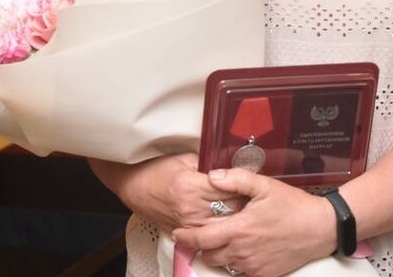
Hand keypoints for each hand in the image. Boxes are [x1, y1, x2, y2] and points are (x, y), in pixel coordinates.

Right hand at [95, 153, 245, 232]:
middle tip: (257, 197)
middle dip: (246, 204)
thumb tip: (230, 165)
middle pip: (230, 210)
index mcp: (192, 187)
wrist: (134, 187)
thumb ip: (209, 162)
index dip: (245, 185)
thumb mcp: (185, 158)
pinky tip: (229, 221)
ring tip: (248, 211)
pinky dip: (221, 228)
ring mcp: (188, 224)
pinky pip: (210, 234)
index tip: (255, 182)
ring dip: (236, 218)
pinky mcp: (184, 233)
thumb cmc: (157, 169)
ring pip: (223, 226)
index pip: (230, 189)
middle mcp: (192, 209)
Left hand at [173, 168, 335, 276]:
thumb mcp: (265, 186)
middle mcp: (242, 251)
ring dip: (218, 254)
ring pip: (223, 265)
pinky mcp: (264, 274)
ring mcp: (253, 265)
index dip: (185, 237)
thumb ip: (236, 179)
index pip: (201, 238)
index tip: (177, 232)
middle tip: (203, 233)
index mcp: (239, 229)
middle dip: (201, 245)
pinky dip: (236, 262)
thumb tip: (212, 176)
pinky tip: (243, 248)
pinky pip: (241, 272)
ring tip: (224, 239)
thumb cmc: (293, 205)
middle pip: (208, 255)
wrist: (321, 228)